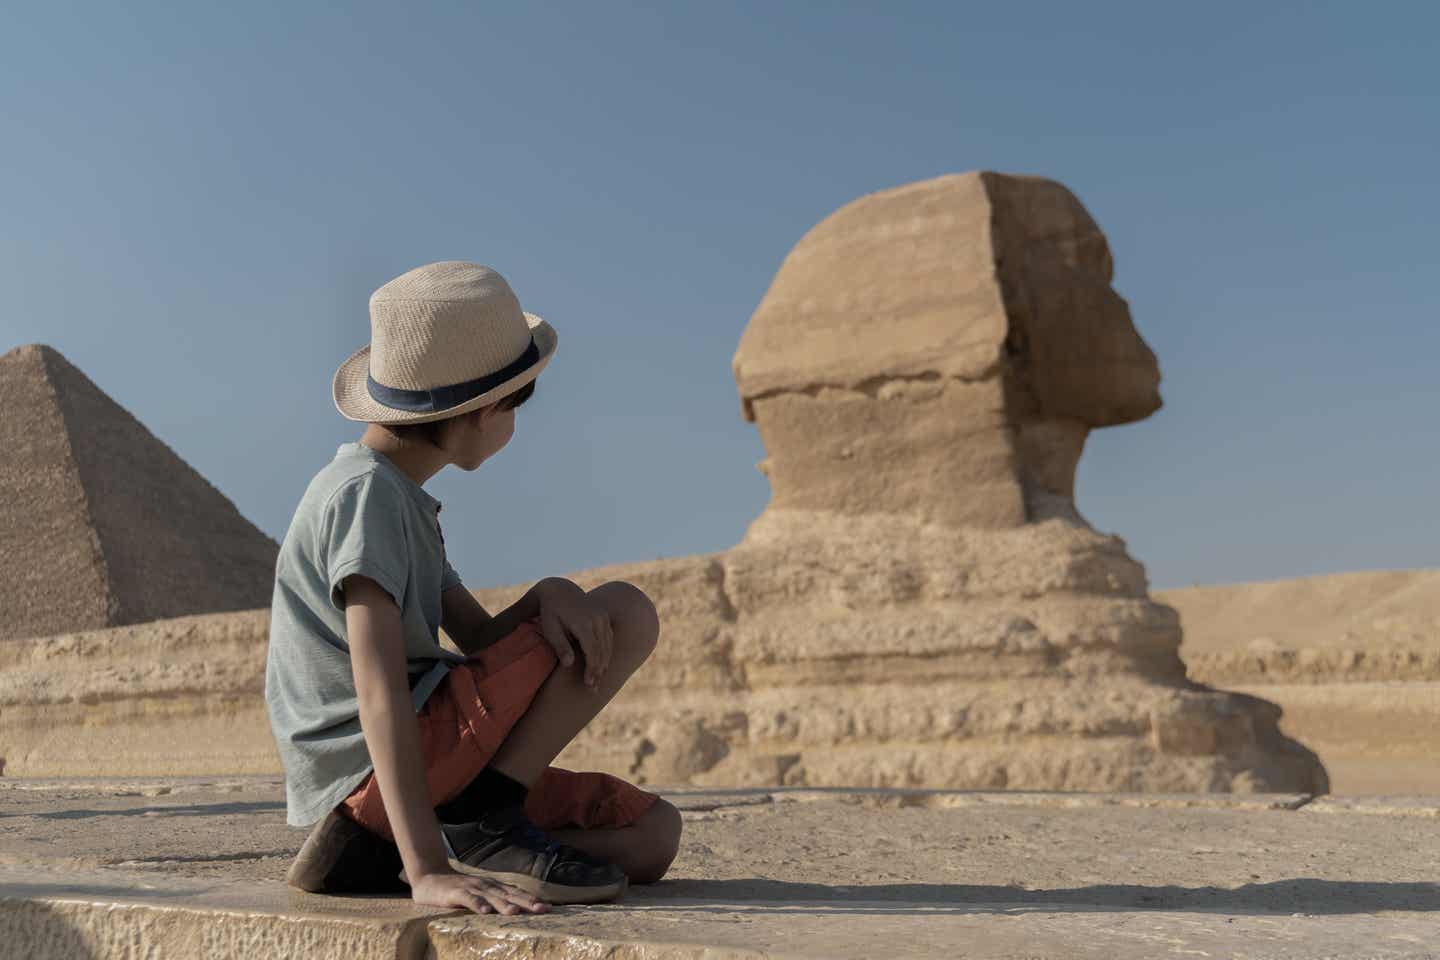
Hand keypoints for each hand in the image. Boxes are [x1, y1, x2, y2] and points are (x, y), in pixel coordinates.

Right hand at [410, 868, 548, 914]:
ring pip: (491, 896)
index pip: (516, 893)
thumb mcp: (479, 894)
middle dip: (526, 902)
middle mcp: (485, 885)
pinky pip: (468, 899)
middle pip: (509, 894)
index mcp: (493, 886)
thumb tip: (516, 910)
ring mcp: (471, 887)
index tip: (548, 908)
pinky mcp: (455, 893)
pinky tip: (485, 912)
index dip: (531, 900)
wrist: (428, 878)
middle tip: (543, 909)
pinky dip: (477, 904)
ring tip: (517, 912)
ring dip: (504, 904)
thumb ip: (494, 900)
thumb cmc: (457, 890)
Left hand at [536, 579, 612, 687]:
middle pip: (602, 650)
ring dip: (604, 663)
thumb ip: (560, 646)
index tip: (588, 683)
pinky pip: (609, 638)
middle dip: (599, 670)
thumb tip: (569, 665)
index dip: (591, 668)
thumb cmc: (551, 613)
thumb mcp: (550, 629)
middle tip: (593, 688)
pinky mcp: (605, 616)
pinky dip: (606, 653)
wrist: (559, 590)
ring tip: (597, 680)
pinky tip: (601, 665)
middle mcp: (597, 618)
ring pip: (608, 645)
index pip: (592, 650)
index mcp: (583, 621)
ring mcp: (603, 616)